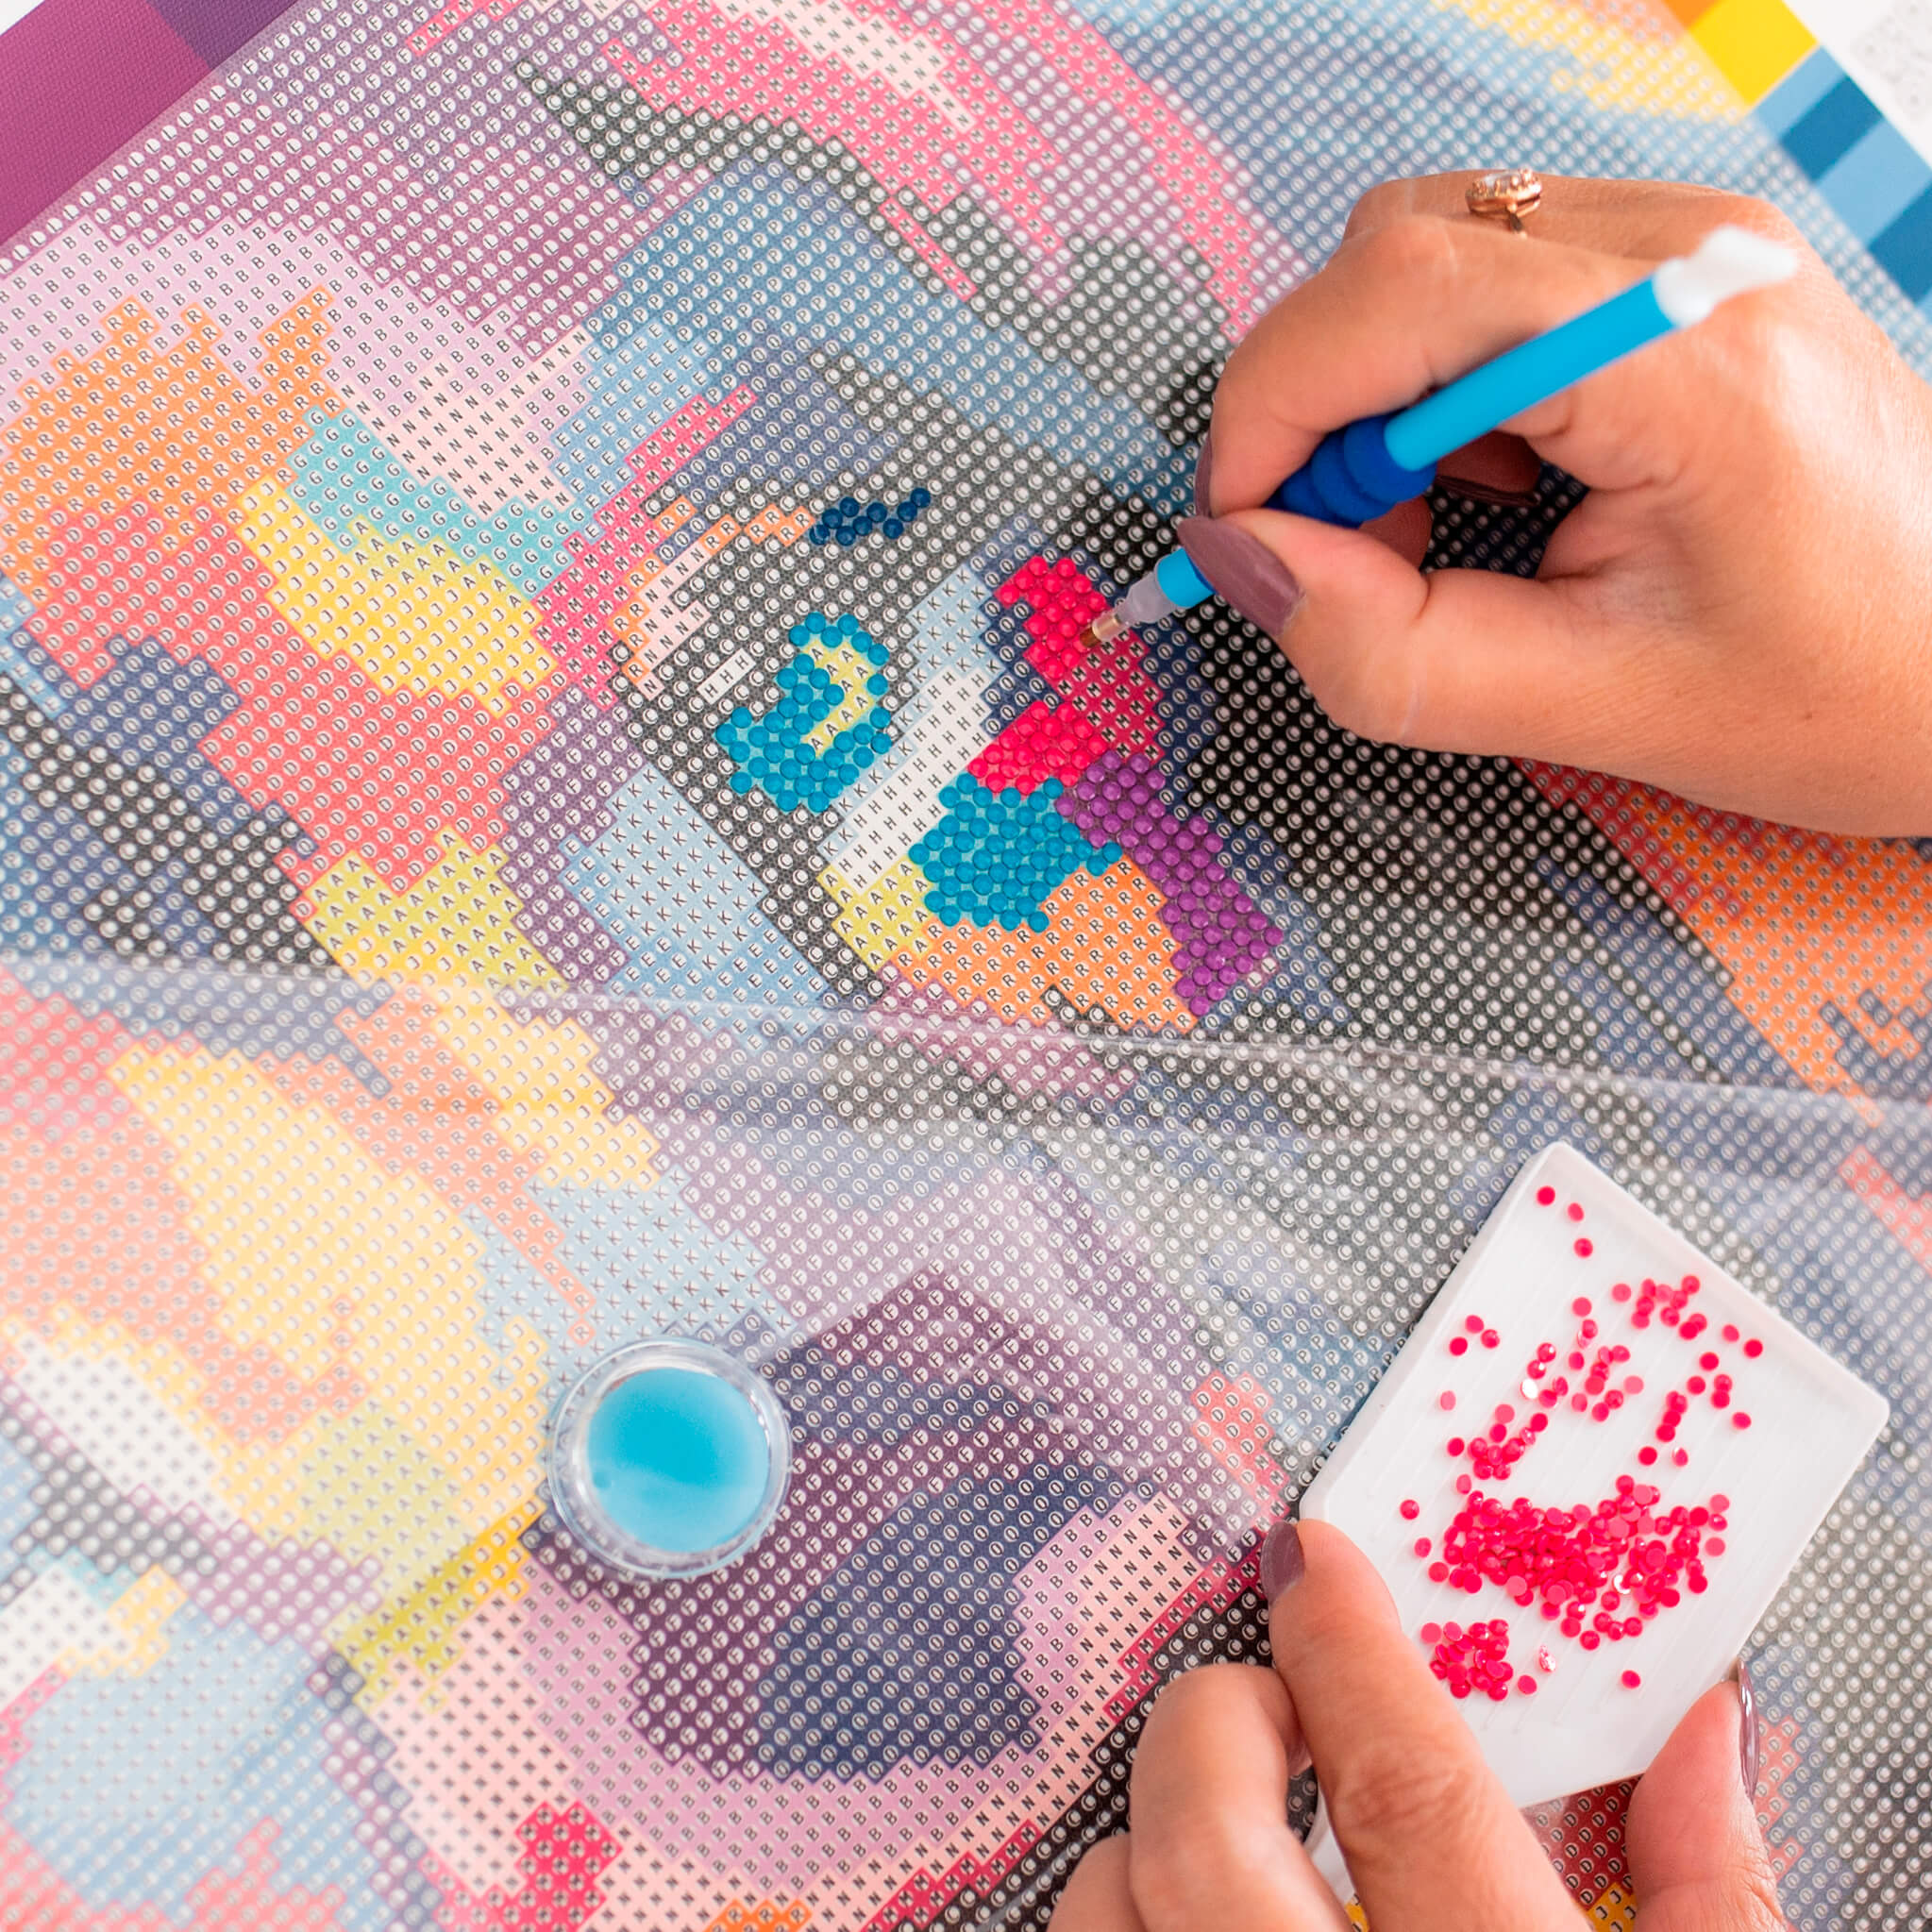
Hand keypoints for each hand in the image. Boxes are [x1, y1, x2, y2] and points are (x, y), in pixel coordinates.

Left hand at [1048, 1518, 1787, 1931]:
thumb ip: (1709, 1887)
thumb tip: (1699, 1717)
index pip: (1404, 1789)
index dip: (1348, 1646)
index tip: (1310, 1549)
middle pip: (1210, 1836)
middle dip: (1219, 1724)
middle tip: (1266, 1706)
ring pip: (1109, 1909)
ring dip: (1146, 1838)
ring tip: (1223, 1832)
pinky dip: (1112, 1920)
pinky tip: (1178, 1919)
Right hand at [1183, 173, 1931, 834]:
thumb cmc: (1836, 689)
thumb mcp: (1592, 709)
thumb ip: (1389, 651)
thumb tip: (1242, 562)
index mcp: (1686, 354)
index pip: (1399, 295)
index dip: (1273, 408)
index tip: (1240, 531)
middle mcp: (1693, 253)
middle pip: (1398, 251)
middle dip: (1320, 406)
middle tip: (1350, 549)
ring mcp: (1692, 243)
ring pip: (1432, 253)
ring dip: (1380, 395)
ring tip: (1438, 522)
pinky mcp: (1680, 267)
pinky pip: (1494, 277)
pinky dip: (1443, 382)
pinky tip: (1500, 477)